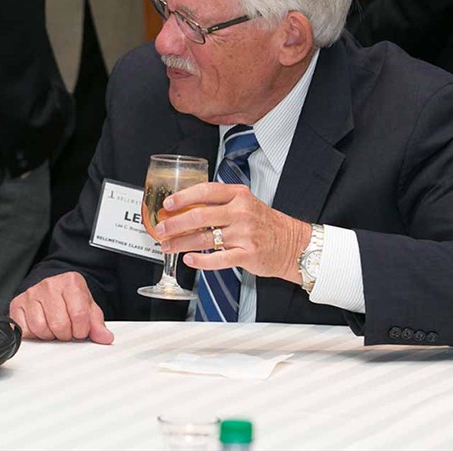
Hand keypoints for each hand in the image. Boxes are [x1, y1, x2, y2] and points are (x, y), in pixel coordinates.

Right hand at [9, 272, 113, 343]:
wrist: (52, 286)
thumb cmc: (70, 298)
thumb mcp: (88, 307)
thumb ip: (97, 323)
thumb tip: (104, 337)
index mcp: (70, 283)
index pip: (79, 315)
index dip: (82, 330)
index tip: (80, 330)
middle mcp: (49, 285)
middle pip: (59, 324)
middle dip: (66, 334)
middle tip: (67, 330)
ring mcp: (31, 294)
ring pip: (41, 328)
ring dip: (50, 335)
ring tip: (54, 328)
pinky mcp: (17, 304)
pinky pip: (25, 330)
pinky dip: (34, 334)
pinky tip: (41, 327)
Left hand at [153, 182, 310, 282]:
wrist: (292, 244)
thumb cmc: (263, 224)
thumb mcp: (244, 204)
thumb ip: (219, 203)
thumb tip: (184, 207)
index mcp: (238, 195)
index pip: (206, 191)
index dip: (183, 197)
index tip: (167, 204)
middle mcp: (241, 212)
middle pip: (200, 216)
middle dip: (175, 224)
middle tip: (160, 229)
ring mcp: (244, 234)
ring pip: (205, 239)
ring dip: (181, 244)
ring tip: (167, 246)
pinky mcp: (247, 254)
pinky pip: (219, 259)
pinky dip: (201, 261)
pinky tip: (188, 260)